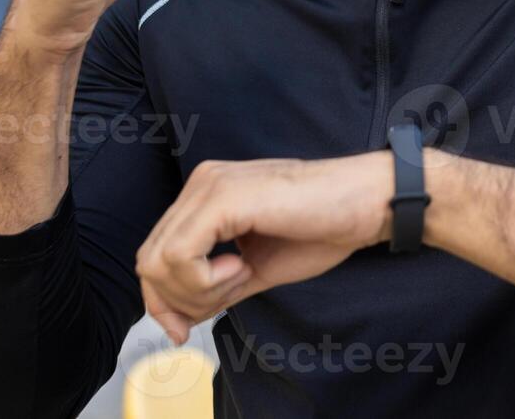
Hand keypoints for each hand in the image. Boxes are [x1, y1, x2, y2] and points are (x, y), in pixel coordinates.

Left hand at [135, 154, 392, 344]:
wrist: (364, 205)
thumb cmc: (322, 229)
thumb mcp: (255, 269)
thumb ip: (213, 288)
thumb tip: (177, 319)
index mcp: (206, 196)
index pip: (154, 254)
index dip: (162, 301)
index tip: (184, 330)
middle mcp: (201, 184)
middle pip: (149, 260)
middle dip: (180, 300)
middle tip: (229, 295)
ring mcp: (209, 187)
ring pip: (159, 261)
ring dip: (199, 289)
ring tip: (242, 276)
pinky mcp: (222, 197)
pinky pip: (181, 256)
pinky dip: (205, 279)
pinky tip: (242, 268)